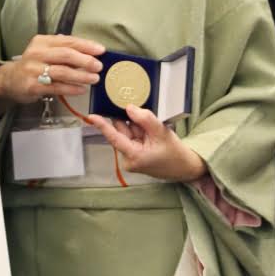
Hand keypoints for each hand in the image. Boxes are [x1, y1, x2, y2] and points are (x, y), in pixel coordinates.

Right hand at [0, 34, 103, 105]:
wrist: (9, 80)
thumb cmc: (33, 64)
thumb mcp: (45, 51)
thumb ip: (63, 48)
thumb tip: (90, 50)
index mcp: (42, 42)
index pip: (68, 41)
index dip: (86, 46)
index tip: (101, 50)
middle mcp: (37, 53)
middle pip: (66, 55)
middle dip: (85, 60)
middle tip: (99, 66)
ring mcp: (33, 70)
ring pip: (63, 72)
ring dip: (81, 76)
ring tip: (94, 79)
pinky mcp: (33, 86)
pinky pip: (57, 87)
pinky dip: (71, 88)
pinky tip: (81, 89)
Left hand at [86, 105, 206, 181]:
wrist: (184, 167)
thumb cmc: (174, 153)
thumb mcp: (161, 132)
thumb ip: (145, 119)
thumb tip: (129, 108)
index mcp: (133, 156)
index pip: (114, 137)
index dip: (102, 125)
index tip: (91, 116)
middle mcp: (128, 158)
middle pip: (122, 132)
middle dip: (129, 120)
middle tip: (140, 112)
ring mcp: (130, 157)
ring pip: (127, 132)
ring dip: (137, 126)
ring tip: (152, 127)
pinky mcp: (134, 155)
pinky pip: (132, 137)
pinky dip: (140, 131)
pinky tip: (151, 131)